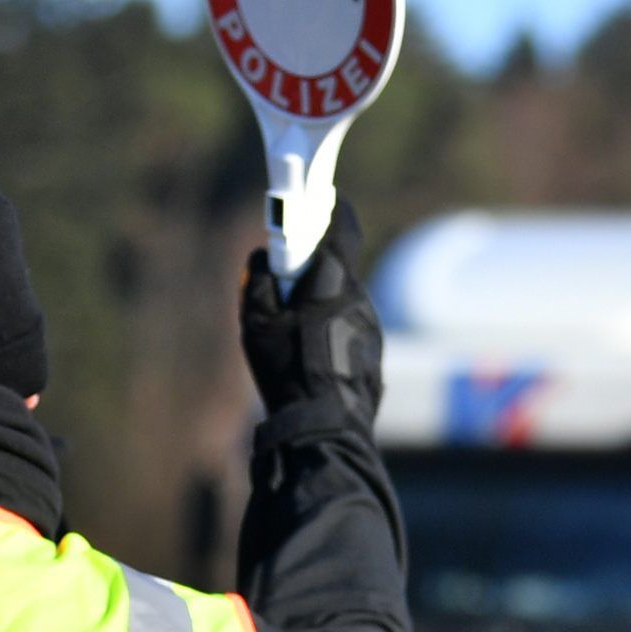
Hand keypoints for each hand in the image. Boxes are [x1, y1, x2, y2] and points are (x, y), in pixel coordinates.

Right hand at [239, 203, 381, 430]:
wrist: (324, 430)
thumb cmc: (288, 373)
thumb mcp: (256, 324)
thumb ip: (259, 280)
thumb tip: (265, 258)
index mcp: (335, 281)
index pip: (343, 226)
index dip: (331, 208)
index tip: (318, 201)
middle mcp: (361, 300)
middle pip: (339, 268)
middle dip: (314, 268)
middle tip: (286, 278)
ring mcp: (372, 329)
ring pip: (344, 303)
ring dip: (322, 305)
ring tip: (293, 332)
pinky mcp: (374, 356)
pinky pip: (350, 332)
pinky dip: (331, 333)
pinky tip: (310, 359)